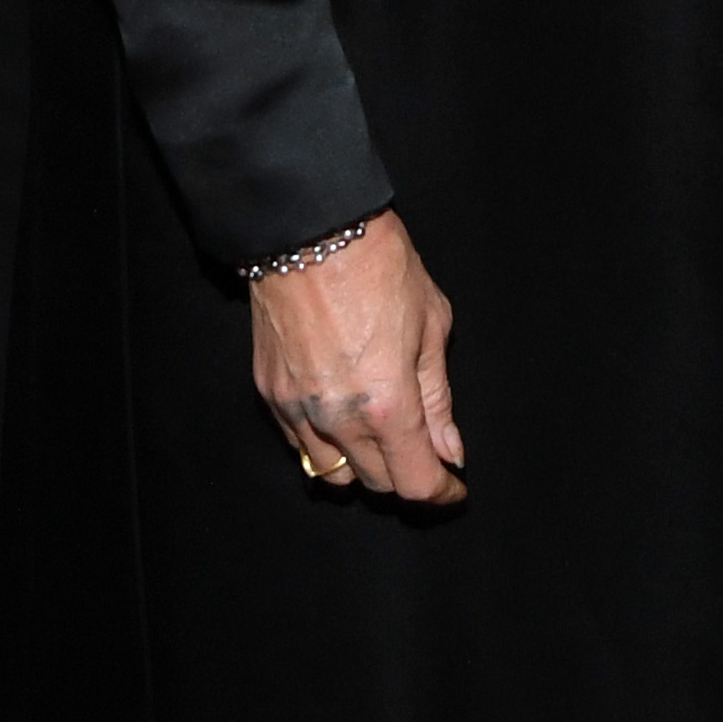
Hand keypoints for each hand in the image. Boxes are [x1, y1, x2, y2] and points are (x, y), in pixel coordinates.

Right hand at [246, 211, 463, 504]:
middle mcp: (338, 418)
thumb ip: (437, 397)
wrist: (310, 229)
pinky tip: (343, 419)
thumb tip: (448, 448)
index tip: (453, 486)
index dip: (442, 492)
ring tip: (380, 438)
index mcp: (387, 404)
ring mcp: (298, 409)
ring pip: (333, 474)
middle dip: (406, 475)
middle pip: (377, 483)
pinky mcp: (270, 393)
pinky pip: (300, 446)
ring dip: (363, 466)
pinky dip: (326, 445)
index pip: (416, 481)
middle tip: (423, 450)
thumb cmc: (378, 265)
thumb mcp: (431, 325)